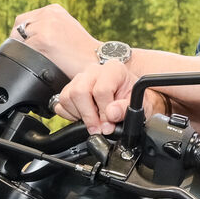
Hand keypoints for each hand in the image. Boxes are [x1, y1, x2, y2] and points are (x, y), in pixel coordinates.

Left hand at [11, 4, 97, 75]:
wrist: (97, 60)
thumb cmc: (82, 50)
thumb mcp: (66, 27)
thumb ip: (48, 25)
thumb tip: (27, 34)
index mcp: (53, 9)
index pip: (24, 20)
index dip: (23, 36)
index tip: (30, 47)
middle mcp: (48, 13)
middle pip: (18, 27)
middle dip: (21, 42)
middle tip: (33, 55)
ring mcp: (44, 26)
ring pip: (18, 39)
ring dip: (24, 51)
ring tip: (40, 59)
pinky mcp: (42, 40)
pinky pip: (22, 49)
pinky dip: (27, 58)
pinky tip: (42, 62)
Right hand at [53, 62, 172, 135]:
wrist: (130, 98)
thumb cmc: (134, 99)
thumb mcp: (139, 105)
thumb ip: (126, 108)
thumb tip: (111, 113)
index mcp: (113, 70)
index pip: (101, 90)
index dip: (104, 112)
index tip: (108, 125)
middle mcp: (94, 70)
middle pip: (79, 92)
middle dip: (88, 115)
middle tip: (98, 128)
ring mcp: (80, 78)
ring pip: (67, 97)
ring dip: (79, 115)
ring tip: (94, 121)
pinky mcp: (70, 88)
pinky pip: (60, 104)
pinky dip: (70, 115)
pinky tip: (85, 117)